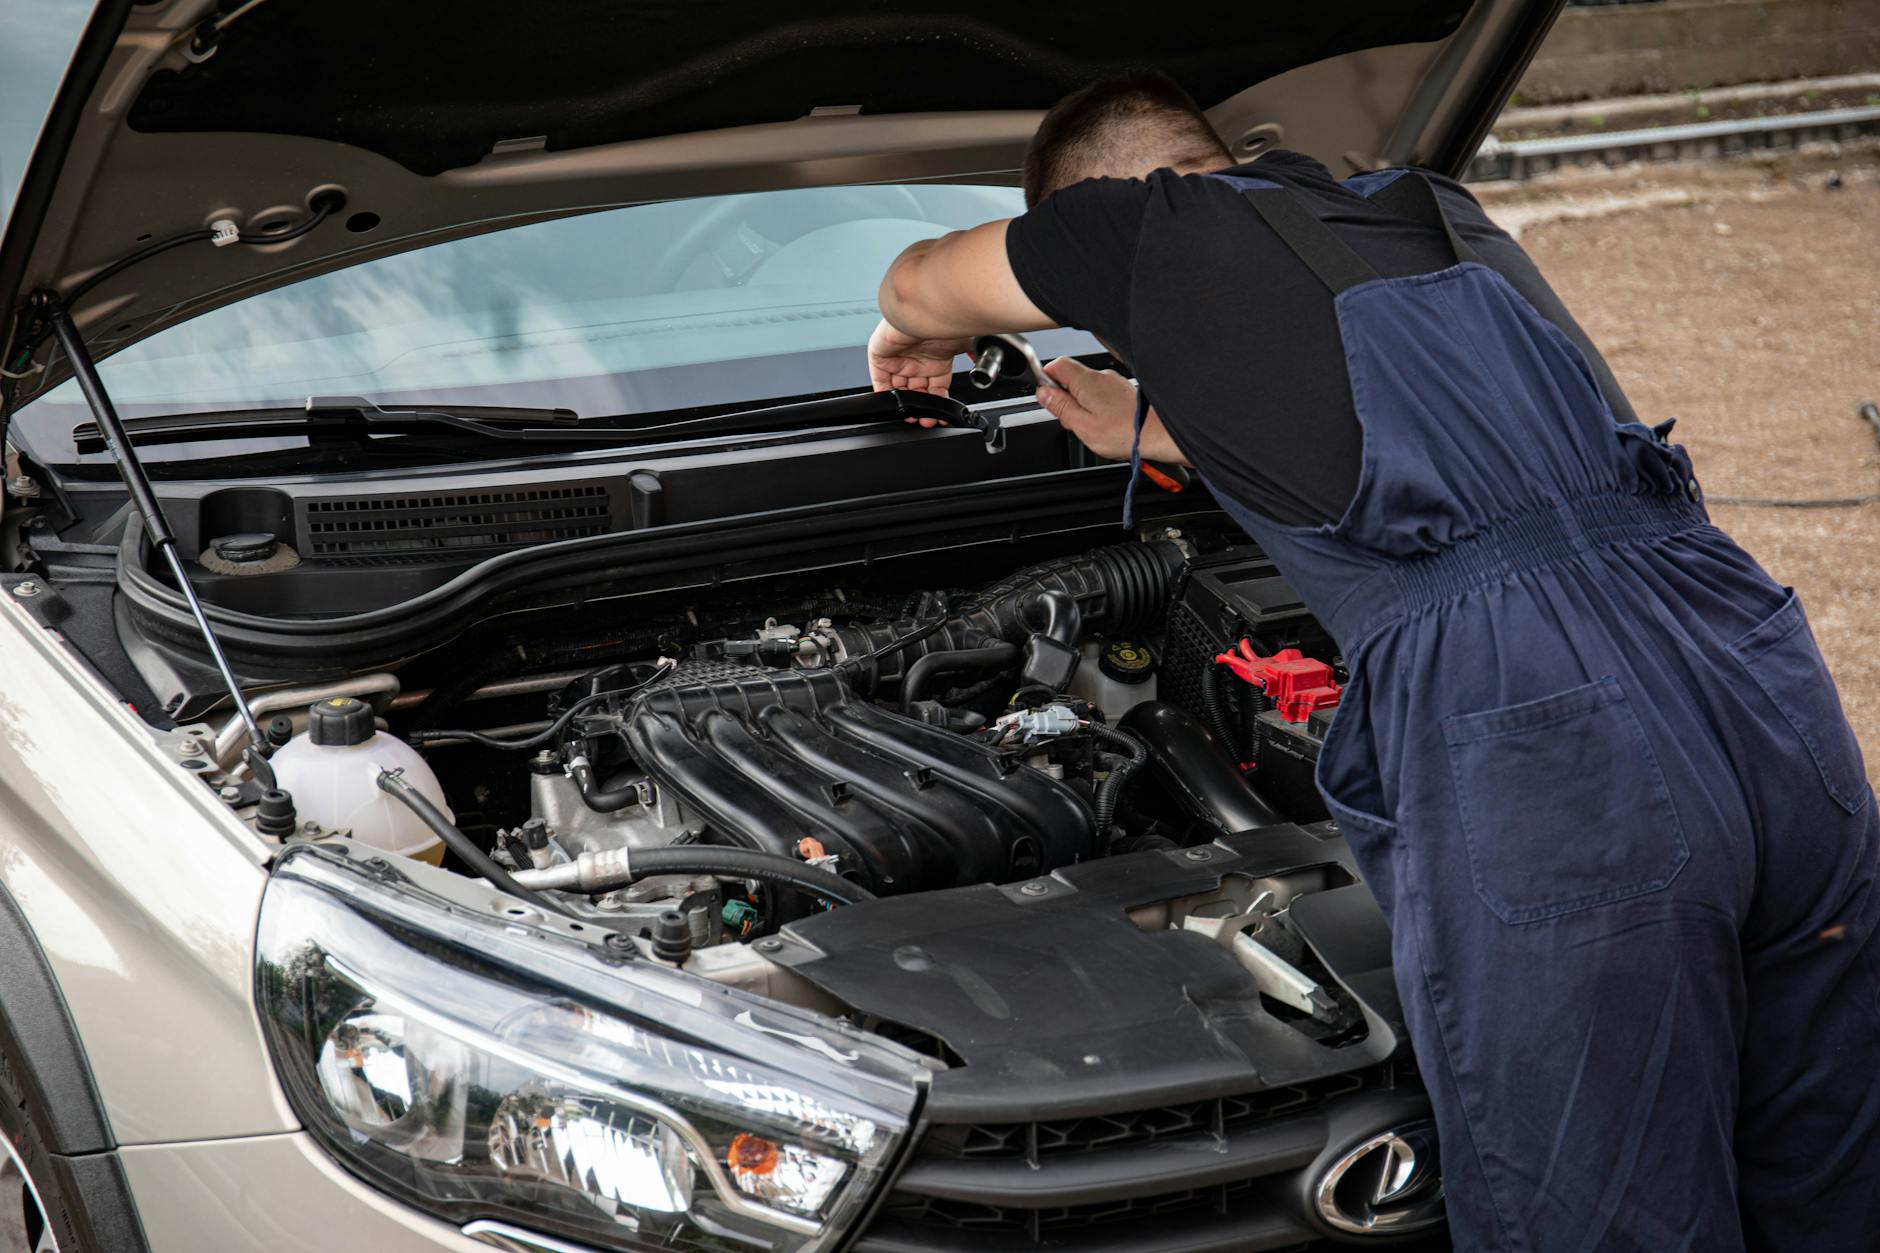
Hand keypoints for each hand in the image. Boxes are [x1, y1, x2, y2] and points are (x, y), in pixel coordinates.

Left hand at [868, 319, 969, 422]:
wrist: (922, 309)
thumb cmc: (944, 320)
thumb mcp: (967, 343)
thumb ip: (976, 357)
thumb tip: (986, 371)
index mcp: (937, 360)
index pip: (936, 388)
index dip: (938, 403)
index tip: (941, 417)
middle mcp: (918, 360)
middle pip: (917, 391)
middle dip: (922, 407)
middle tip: (926, 419)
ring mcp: (899, 359)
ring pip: (900, 389)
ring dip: (905, 405)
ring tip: (912, 415)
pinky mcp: (881, 356)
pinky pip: (879, 380)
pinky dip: (885, 393)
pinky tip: (895, 403)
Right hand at [1034, 357, 1186, 463]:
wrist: (1157, 435)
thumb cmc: (1125, 433)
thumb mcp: (1082, 425)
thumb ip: (1060, 407)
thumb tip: (1044, 393)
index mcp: (1086, 381)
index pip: (1056, 365)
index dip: (1047, 380)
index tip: (1048, 398)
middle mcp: (1100, 376)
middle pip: (1070, 378)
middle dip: (1065, 399)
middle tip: (1072, 421)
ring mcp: (1113, 383)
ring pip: (1085, 388)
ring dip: (1081, 405)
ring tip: (1092, 426)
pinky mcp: (1122, 391)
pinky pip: (1100, 395)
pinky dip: (1096, 407)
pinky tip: (1104, 424)